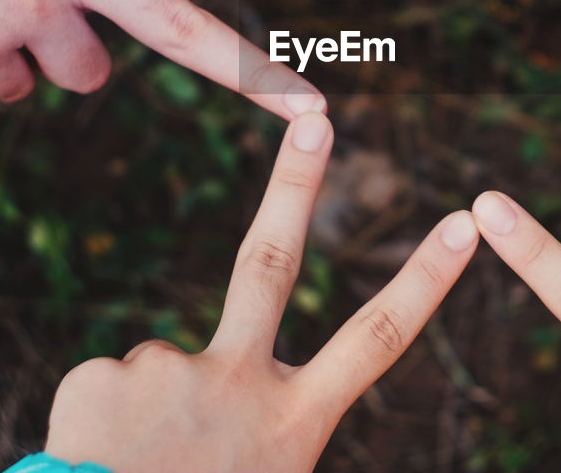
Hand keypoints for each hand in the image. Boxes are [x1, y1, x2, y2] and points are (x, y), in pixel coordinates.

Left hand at [43, 112, 479, 470]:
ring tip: (131, 468)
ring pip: (165, 366)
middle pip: (272, 263)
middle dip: (296, 187)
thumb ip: (264, 429)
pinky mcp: (104, 374)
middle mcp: (239, 384)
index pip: (376, 340)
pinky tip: (96, 459)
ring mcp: (170, 371)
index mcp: (292, 422)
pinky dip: (102, 421)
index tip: (463, 222)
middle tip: (316, 122)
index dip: (424, 280)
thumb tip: (227, 415)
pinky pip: (107, 386)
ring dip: (147, 415)